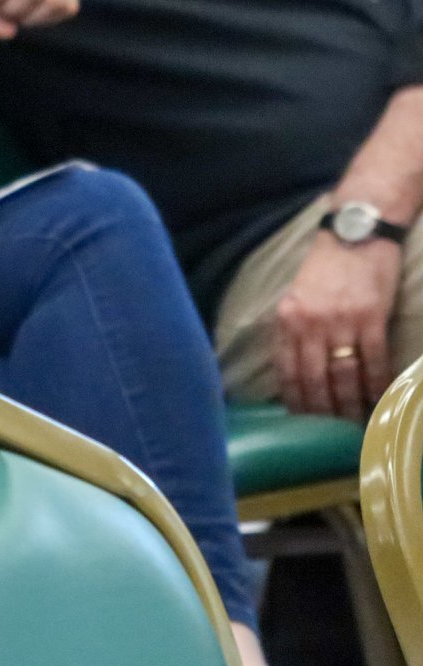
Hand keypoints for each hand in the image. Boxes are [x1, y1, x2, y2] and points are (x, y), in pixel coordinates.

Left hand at [274, 232, 399, 417]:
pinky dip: (377, 384)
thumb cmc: (326, 268)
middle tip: (331, 430)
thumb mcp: (297, 296)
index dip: (295, 399)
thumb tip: (296, 370)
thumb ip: (294, 330)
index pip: (286, 370)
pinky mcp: (371, 317)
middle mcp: (309, 323)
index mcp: (287, 318)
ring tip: (354, 421)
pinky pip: (374, 361)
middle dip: (322, 409)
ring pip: (344, 375)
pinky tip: (379, 398)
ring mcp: (341, 321)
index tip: (301, 421)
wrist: (356, 235)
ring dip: (350, 402)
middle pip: (314, 378)